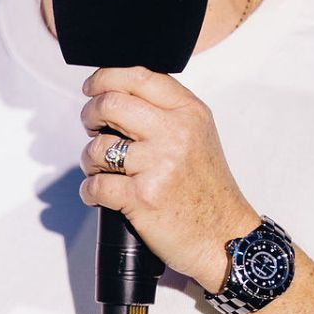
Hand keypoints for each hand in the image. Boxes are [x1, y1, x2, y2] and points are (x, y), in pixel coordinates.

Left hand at [79, 66, 257, 293]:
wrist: (225, 237)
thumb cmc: (208, 190)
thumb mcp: (199, 136)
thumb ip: (167, 112)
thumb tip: (119, 95)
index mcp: (189, 113)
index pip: (139, 77)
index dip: (106, 77)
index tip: (92, 88)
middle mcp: (175, 133)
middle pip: (111, 104)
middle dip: (90, 114)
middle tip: (92, 127)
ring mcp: (158, 165)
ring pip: (97, 147)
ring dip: (89, 159)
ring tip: (101, 168)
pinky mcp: (142, 197)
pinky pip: (95, 185)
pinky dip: (90, 191)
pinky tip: (100, 194)